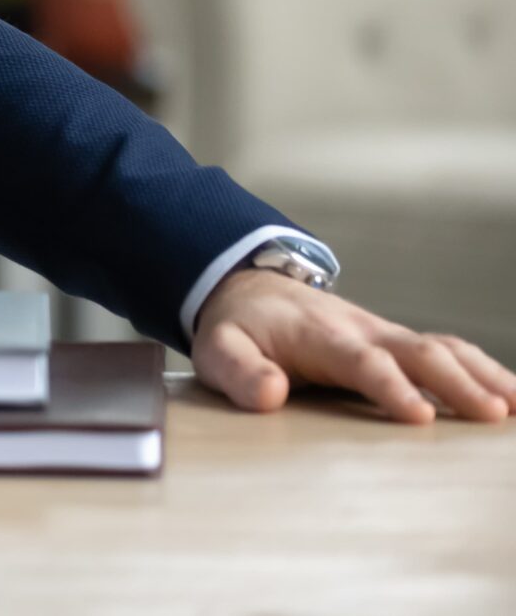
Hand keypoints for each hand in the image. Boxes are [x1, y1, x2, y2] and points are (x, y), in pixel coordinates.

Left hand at [193, 268, 515, 424]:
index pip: (361, 361)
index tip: (420, 417)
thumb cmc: (238, 328)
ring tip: (515, 407)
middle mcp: (362, 331)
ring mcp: (384, 334)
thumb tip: (270, 396)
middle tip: (492, 414)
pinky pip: (448, 351)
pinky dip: (483, 369)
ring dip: (482, 374)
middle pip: (417, 351)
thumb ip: (239, 372)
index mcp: (320, 336)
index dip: (391, 386)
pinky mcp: (397, 342)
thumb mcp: (218, 348)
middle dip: (456, 382)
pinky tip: (512, 397)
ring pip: (443, 347)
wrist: (249, 287)